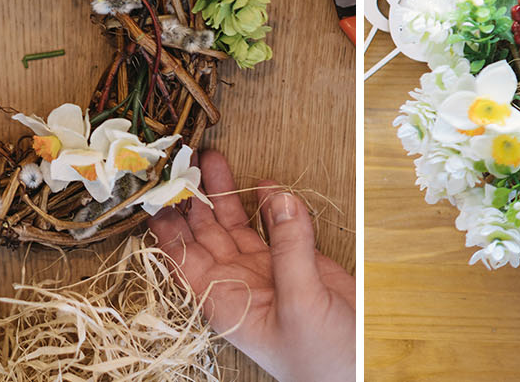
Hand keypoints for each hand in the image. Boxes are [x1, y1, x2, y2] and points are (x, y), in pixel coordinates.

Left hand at [147, 150, 355, 381]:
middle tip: (183, 158)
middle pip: (203, 233)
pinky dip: (271, 204)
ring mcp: (267, 271)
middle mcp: (237, 283)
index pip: (181, 256)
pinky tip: (264, 184)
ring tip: (213, 159)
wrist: (361, 372)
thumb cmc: (320, 360)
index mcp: (223, 301)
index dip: (167, 222)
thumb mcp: (300, 304)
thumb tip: (279, 199)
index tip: (157, 187)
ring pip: (235, 225)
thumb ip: (290, 250)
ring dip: (224, 194)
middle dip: (193, 196)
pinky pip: (277, 226)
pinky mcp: (298, 263)